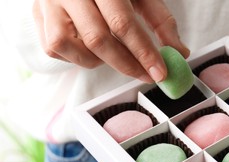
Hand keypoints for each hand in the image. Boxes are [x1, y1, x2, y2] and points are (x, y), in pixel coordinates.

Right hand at [32, 0, 189, 81]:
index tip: (159, 72)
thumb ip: (160, 21)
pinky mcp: (39, 16)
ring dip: (99, 60)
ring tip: (114, 51)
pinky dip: (78, 57)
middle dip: (127, 64)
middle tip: (146, 75)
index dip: (143, 51)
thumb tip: (179, 53)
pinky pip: (56, 49)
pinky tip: (92, 48)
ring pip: (72, 47)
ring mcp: (49, 4)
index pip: (123, 22)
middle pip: (98, 39)